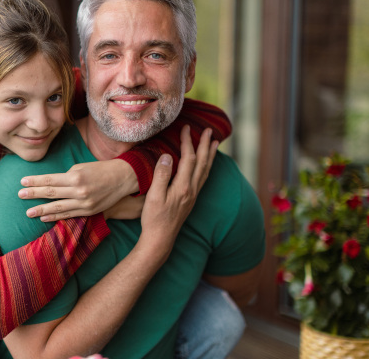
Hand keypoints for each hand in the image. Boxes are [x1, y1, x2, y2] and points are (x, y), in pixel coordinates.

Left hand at [18, 159, 138, 221]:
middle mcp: (79, 190)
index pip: (50, 180)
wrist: (122, 179)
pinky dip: (55, 217)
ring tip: (28, 212)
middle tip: (19, 195)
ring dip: (41, 210)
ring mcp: (84, 203)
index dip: (35, 181)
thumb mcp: (82, 167)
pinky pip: (68, 215)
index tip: (22, 182)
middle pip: (51, 193)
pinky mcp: (89, 211)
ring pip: (58, 207)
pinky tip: (44, 217)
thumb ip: (66, 176)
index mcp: (76, 176)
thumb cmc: (100, 169)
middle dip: (34, 194)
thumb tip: (52, 184)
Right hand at [138, 126, 217, 256]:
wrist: (160, 239)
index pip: (188, 158)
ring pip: (205, 171)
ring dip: (210, 156)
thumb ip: (162, 175)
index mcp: (183, 186)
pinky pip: (203, 178)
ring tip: (214, 144)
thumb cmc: (154, 218)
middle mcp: (192, 190)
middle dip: (205, 145)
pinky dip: (206, 167)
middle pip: (202, 163)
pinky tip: (205, 166)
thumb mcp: (154, 196)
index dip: (188, 142)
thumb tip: (168, 156)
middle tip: (210, 131)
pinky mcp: (191, 200)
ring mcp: (193, 196)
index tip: (186, 128)